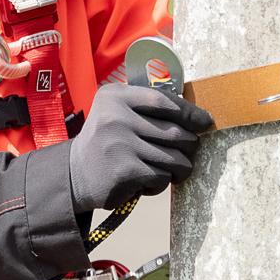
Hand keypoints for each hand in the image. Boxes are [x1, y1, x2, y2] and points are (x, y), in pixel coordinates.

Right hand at [68, 84, 214, 211]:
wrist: (74, 174)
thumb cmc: (107, 141)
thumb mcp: (118, 112)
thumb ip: (148, 108)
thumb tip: (198, 117)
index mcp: (115, 96)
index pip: (164, 101)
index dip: (190, 113)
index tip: (205, 122)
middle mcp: (116, 117)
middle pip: (175, 132)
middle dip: (189, 146)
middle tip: (186, 152)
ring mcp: (121, 144)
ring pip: (175, 158)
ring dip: (179, 168)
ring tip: (168, 169)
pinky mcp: (126, 171)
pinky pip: (163, 177)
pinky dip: (160, 182)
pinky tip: (146, 181)